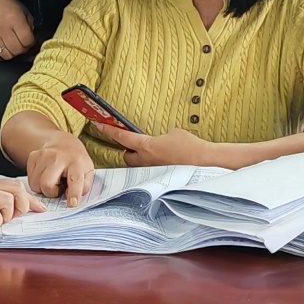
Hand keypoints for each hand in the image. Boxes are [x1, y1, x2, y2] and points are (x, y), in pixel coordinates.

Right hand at [0, 0, 34, 58]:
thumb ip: (30, 28)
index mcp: (15, 19)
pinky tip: (5, 44)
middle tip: (23, 44)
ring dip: (13, 52)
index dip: (31, 43)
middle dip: (23, 49)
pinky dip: (3, 51)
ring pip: (7, 54)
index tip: (30, 41)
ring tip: (14, 45)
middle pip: (17, 49)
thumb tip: (32, 42)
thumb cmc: (11, 6)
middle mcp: (3, 27)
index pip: (27, 40)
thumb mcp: (25, 13)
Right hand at [25, 131, 93, 204]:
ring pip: (35, 184)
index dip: (74, 193)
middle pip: (47, 184)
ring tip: (52, 181)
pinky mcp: (33, 156)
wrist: (63, 143)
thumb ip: (84, 187)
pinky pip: (30, 179)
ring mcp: (43, 155)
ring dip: (43, 188)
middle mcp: (58, 157)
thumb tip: (72, 199)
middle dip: (51, 193)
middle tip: (57, 189)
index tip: (72, 203)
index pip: (74, 179)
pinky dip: (36, 182)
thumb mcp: (88, 172)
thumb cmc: (76, 161)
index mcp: (76, 162)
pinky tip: (45, 176)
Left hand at [97, 124, 256, 168]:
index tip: (98, 124)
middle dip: (129, 151)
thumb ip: (160, 136)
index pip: (121, 137)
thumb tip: (158, 141)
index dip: (108, 130)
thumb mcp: (174, 133)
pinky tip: (166, 167)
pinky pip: (150, 173)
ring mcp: (151, 172)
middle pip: (126, 156)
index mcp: (146, 145)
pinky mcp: (159, 180)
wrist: (205, 163)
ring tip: (158, 157)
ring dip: (142, 161)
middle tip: (139, 146)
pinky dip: (154, 169)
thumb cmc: (191, 146)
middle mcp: (145, 161)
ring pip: (138, 166)